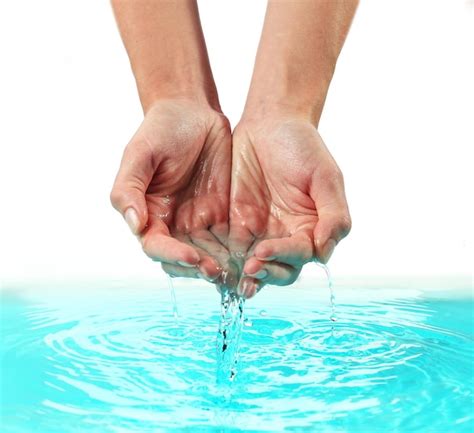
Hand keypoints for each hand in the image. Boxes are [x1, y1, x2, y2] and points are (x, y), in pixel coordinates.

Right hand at [110, 99, 237, 286]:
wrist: (193, 112)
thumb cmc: (161, 129)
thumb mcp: (140, 153)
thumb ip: (129, 188)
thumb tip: (134, 224)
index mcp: (149, 213)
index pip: (156, 245)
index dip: (172, 255)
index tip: (192, 258)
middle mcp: (171, 223)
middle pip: (181, 258)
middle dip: (197, 269)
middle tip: (217, 272)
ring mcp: (197, 220)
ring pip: (206, 254)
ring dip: (218, 266)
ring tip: (235, 273)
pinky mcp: (220, 213)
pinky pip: (227, 240)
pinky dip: (235, 253)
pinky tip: (249, 259)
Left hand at [229, 112, 350, 297]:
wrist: (270, 123)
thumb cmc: (303, 146)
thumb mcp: (325, 176)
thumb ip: (332, 215)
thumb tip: (324, 253)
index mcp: (311, 228)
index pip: (300, 254)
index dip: (284, 257)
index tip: (264, 250)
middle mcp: (286, 235)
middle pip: (279, 268)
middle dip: (265, 273)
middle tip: (248, 268)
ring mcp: (260, 231)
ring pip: (254, 265)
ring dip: (245, 276)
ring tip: (231, 280)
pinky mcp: (236, 223)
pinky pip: (230, 248)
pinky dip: (224, 261)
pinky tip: (214, 266)